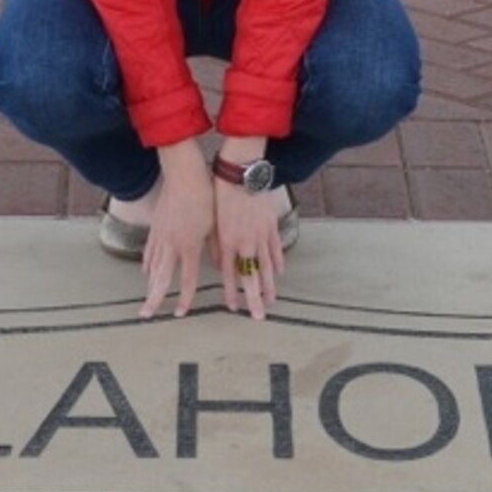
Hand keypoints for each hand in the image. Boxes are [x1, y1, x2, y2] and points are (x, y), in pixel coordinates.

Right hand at [135, 142, 217, 318]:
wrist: (184, 177)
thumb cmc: (205, 198)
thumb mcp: (216, 225)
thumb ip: (217, 249)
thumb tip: (221, 266)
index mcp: (190, 246)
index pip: (187, 280)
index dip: (185, 298)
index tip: (180, 314)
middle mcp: (172, 245)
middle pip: (161, 279)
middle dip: (153, 299)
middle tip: (146, 315)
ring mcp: (161, 237)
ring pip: (153, 267)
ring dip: (149, 285)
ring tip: (146, 299)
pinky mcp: (156, 228)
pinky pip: (150, 251)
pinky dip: (148, 264)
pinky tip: (146, 272)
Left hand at [214, 161, 286, 321]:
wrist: (241, 175)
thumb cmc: (221, 194)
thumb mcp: (213, 221)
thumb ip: (216, 246)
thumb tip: (219, 264)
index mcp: (227, 243)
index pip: (230, 274)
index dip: (232, 292)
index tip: (233, 308)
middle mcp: (245, 243)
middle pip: (252, 277)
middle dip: (254, 299)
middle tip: (258, 316)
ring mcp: (261, 236)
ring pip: (266, 267)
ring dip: (268, 286)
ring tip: (270, 302)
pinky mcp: (270, 226)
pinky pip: (275, 249)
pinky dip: (277, 263)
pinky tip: (278, 274)